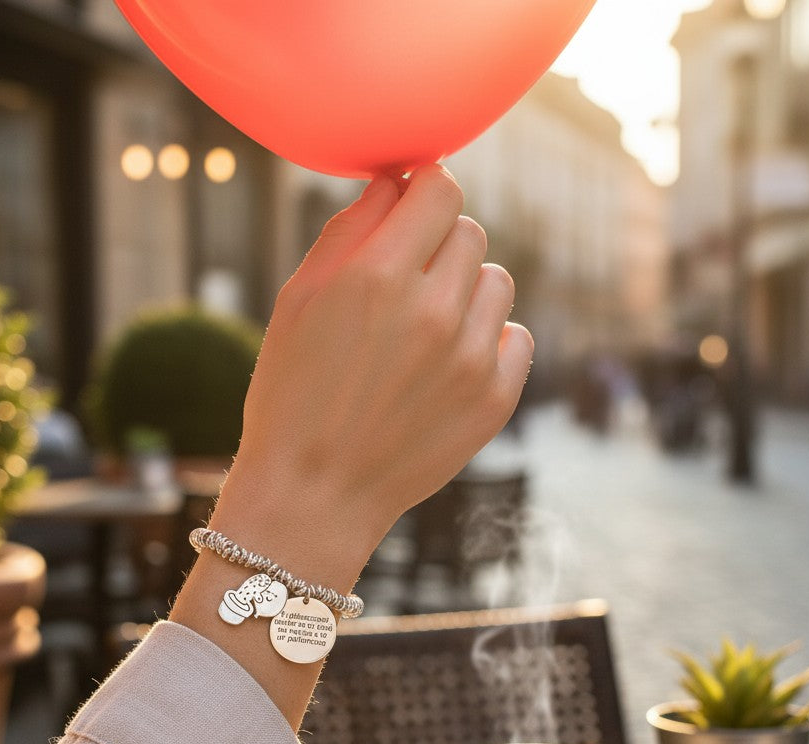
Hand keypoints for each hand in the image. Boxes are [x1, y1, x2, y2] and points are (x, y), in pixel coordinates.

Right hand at [216, 164, 532, 587]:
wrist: (313, 495)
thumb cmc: (291, 396)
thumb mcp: (295, 304)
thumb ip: (347, 233)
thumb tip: (393, 184)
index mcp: (377, 277)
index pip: (439, 189)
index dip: (425, 190)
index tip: (414, 206)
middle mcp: (433, 311)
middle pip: (470, 232)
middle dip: (439, 245)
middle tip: (405, 282)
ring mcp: (471, 359)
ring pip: (496, 282)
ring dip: (466, 292)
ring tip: (425, 330)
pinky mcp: (494, 400)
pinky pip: (517, 337)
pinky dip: (489, 341)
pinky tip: (448, 364)